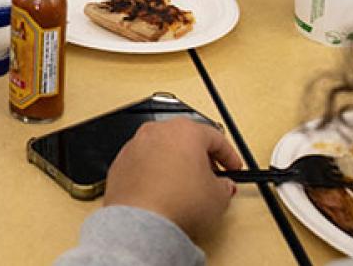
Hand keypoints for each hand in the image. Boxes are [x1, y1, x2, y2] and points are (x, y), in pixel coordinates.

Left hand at [102, 118, 241, 239]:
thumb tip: (221, 187)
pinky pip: (144, 164)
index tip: (233, 167)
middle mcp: (157, 131)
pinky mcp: (120, 163)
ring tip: (185, 189)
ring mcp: (135, 145)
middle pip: (186, 139)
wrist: (142, 221)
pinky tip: (163, 193)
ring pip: (162, 150)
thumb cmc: (176, 203)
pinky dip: (154, 174)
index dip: (229, 155)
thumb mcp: (218, 197)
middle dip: (200, 158)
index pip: (215, 137)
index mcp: (185, 130)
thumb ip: (224, 186)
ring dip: (175, 164)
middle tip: (211, 177)